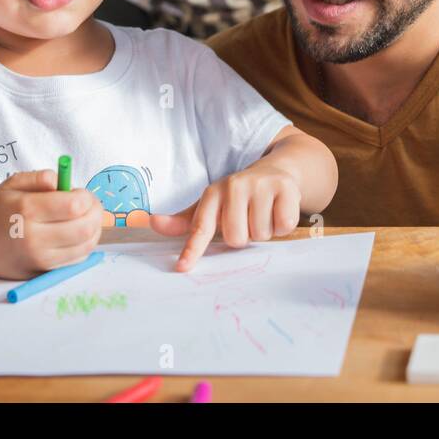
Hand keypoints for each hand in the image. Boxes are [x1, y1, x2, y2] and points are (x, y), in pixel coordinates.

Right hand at [0, 169, 104, 278]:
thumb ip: (40, 177)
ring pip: (85, 247)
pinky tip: (75, 235)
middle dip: (96, 214)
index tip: (81, 193)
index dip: (86, 197)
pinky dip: (83, 246)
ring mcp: (37, 260)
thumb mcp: (13, 184)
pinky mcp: (40, 273)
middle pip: (85, 229)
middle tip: (91, 206)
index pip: (74, 206)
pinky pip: (75, 261)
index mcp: (26, 210)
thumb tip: (64, 182)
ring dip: (94, 231)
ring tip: (85, 219)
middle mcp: (32, 238)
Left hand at [149, 164, 302, 270]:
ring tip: (264, 214)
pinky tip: (279, 212)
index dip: (192, 249)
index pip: (200, 226)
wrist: (276, 170)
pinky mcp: (285, 187)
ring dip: (264, 231)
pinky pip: (283, 226)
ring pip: (260, 234)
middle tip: (248, 221)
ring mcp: (260, 185)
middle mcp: (234, 186)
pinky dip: (283, 226)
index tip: (182, 267)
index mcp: (213, 194)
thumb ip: (186, 220)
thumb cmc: (239, 197)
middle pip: (236, 238)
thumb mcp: (213, 206)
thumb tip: (153, 223)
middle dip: (244, 237)